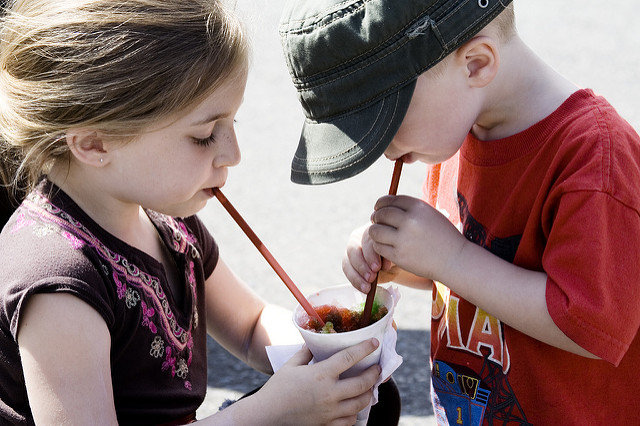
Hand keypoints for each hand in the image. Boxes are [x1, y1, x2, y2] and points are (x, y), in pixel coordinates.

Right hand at [255, 339, 380, 425]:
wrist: (267, 415)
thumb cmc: (277, 388)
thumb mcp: (291, 365)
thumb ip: (307, 353)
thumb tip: (315, 343)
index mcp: (321, 374)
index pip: (349, 358)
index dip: (365, 349)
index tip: (374, 343)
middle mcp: (329, 393)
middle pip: (362, 383)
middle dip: (374, 374)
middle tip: (377, 369)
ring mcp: (330, 412)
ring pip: (360, 403)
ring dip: (368, 394)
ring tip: (369, 387)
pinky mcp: (327, 425)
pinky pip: (349, 421)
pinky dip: (355, 413)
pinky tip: (354, 407)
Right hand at [342, 224, 398, 293]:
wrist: (395, 261)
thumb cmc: (397, 254)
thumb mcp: (397, 254)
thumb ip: (391, 256)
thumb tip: (386, 264)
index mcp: (372, 228)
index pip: (367, 239)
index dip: (372, 254)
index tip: (381, 267)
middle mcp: (359, 236)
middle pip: (354, 248)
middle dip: (362, 264)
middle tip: (372, 277)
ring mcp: (352, 248)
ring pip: (348, 260)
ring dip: (357, 275)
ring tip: (367, 287)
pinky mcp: (348, 261)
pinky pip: (348, 270)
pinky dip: (355, 281)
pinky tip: (364, 289)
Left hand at [369, 195, 466, 281]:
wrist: (455, 260)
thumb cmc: (443, 236)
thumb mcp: (430, 214)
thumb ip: (410, 209)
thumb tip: (384, 205)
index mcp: (418, 207)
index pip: (390, 200)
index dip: (381, 203)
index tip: (378, 208)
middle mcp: (409, 221)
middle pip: (381, 214)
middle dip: (376, 216)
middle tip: (376, 220)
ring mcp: (403, 239)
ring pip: (375, 230)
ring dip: (374, 231)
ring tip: (378, 233)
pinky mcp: (399, 256)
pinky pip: (378, 247)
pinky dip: (378, 245)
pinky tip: (384, 245)